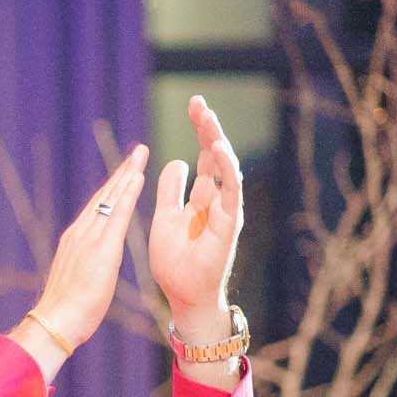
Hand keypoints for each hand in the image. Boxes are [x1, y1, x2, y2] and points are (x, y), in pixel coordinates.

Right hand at [24, 143, 150, 351]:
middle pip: (103, 196)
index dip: (113, 188)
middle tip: (138, 151)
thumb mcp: (77, 281)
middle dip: (121, 173)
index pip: (98, 208)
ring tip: (140, 155)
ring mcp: (87, 239)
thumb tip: (89, 265)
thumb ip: (84, 265)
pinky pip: (116, 215)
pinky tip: (137, 178)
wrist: (56, 322)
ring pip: (109, 199)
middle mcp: (79, 234)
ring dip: (126, 175)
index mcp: (75, 241)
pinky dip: (126, 195)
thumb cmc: (68, 311)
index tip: (127, 171)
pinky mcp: (100, 248)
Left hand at [149, 95, 244, 335]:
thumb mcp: (165, 218)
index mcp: (200, 197)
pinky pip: (232, 191)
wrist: (183, 294)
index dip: (198, 131)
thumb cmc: (175, 260)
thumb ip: (170, 191)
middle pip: (215, 155)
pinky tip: (220, 151)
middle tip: (199, 102)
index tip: (193, 104)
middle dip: (208, 128)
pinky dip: (227, 170)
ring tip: (208, 119)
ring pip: (226, 168)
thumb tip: (175, 161)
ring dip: (217, 143)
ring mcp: (225, 209)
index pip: (202, 155)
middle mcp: (216, 199)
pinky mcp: (229, 222)